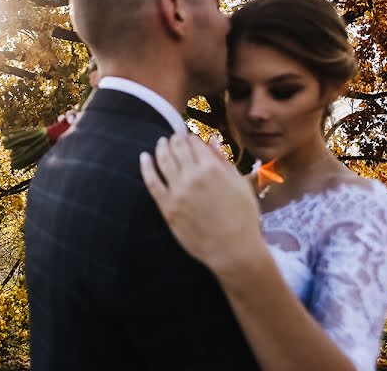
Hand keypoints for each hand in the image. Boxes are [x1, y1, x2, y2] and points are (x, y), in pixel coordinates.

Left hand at [140, 133, 263, 277]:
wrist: (233, 250)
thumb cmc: (243, 217)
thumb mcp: (240, 184)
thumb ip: (223, 160)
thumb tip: (212, 139)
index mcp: (212, 168)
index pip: (196, 143)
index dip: (191, 137)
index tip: (189, 135)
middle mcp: (192, 176)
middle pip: (178, 149)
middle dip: (176, 139)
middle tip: (174, 136)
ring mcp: (178, 192)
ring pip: (163, 161)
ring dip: (161, 148)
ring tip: (161, 142)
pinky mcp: (168, 207)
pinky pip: (152, 182)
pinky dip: (146, 167)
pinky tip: (144, 158)